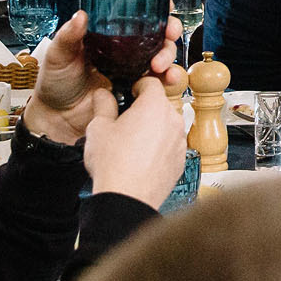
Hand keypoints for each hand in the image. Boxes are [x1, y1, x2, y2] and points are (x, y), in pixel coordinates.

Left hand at [25, 11, 182, 143]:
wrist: (57, 118)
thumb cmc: (55, 83)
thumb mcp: (58, 55)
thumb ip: (68, 36)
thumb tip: (81, 15)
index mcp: (108, 34)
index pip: (136, 15)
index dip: (156, 9)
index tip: (166, 7)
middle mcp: (125, 48)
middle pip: (157, 33)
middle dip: (170, 30)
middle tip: (169, 34)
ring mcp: (133, 68)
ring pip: (162, 55)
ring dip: (168, 55)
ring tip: (159, 65)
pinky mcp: (137, 89)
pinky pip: (159, 81)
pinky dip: (169, 78)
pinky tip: (168, 79)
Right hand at [83, 76, 192, 205]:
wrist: (127, 198)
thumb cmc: (113, 163)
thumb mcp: (99, 128)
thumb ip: (103, 105)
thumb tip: (103, 94)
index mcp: (154, 105)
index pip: (151, 82)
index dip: (137, 85)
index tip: (129, 93)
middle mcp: (173, 119)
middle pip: (160, 104)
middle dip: (144, 109)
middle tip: (125, 121)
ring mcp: (180, 140)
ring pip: (166, 125)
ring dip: (153, 128)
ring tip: (131, 143)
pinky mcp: (181, 159)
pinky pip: (170, 145)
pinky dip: (159, 147)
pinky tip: (141, 159)